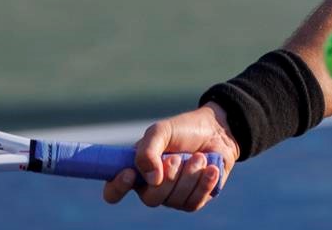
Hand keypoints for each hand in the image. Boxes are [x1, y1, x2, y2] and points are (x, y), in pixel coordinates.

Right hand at [102, 103, 237, 212]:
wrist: (217, 131)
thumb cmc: (184, 130)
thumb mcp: (162, 131)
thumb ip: (148, 150)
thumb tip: (151, 179)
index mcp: (136, 171)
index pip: (114, 191)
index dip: (117, 187)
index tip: (130, 173)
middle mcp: (151, 188)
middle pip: (151, 199)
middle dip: (169, 176)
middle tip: (178, 157)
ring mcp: (173, 197)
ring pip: (175, 200)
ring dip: (189, 175)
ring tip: (199, 156)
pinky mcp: (194, 200)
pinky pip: (194, 202)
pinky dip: (204, 182)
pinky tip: (210, 168)